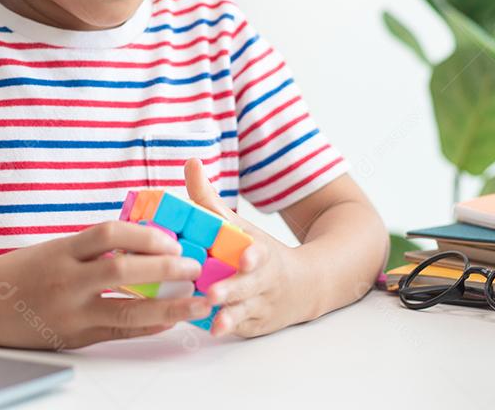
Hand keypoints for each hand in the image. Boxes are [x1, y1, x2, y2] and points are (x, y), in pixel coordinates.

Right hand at [0, 220, 211, 348]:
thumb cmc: (19, 272)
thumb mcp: (54, 249)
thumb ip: (91, 249)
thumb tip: (142, 242)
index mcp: (61, 250)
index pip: (109, 233)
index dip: (144, 234)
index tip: (170, 239)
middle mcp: (66, 280)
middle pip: (124, 271)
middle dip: (166, 268)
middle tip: (194, 265)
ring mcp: (70, 312)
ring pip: (128, 310)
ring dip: (170, 305)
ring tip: (197, 301)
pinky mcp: (74, 337)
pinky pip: (119, 332)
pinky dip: (148, 326)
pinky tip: (170, 320)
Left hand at [184, 157, 308, 337]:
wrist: (304, 285)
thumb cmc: (255, 250)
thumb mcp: (237, 225)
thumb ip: (210, 199)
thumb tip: (190, 162)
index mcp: (258, 251)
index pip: (258, 253)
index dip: (253, 256)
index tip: (246, 257)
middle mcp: (261, 279)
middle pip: (247, 286)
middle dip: (231, 289)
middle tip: (212, 293)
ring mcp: (259, 303)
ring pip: (245, 311)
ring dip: (230, 315)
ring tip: (215, 318)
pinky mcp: (254, 324)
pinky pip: (241, 327)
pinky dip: (229, 328)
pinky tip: (213, 331)